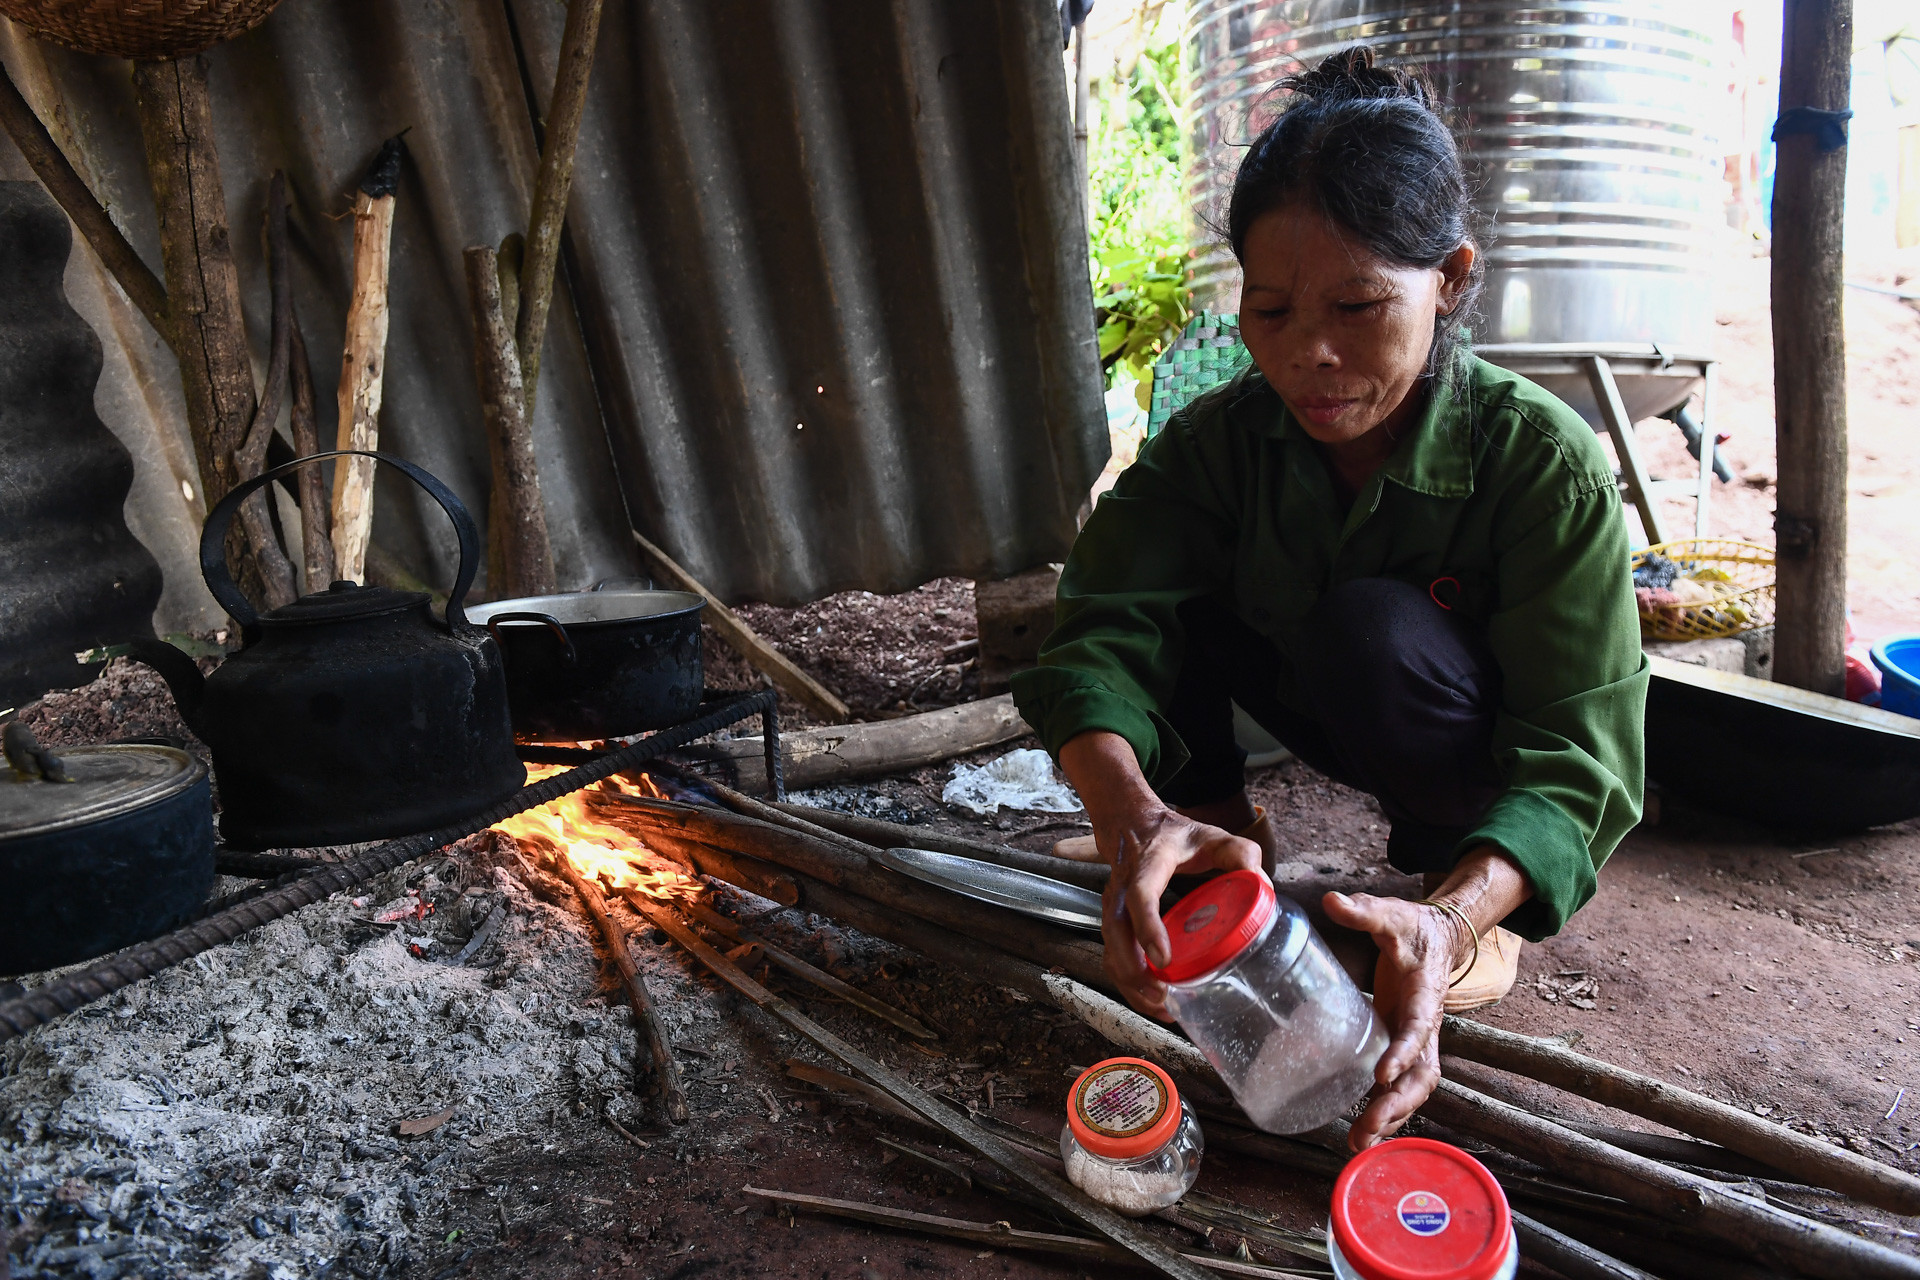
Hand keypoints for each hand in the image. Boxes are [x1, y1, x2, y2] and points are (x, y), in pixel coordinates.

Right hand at [1055, 732, 1260, 1018]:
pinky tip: (1153, 999)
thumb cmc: (1175, 836)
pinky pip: (1112, 957)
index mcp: (1148, 864)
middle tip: (1165, 998)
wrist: (1131, 824)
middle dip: (1134, 971)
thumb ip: (1239, 852)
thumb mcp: (1210, 835)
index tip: (1163, 960)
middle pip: (1116, 934)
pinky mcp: (1113, 923)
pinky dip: (1128, 983)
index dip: (1148, 928)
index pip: (1140, 895)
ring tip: (1163, 1008)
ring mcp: (1113, 906)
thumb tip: (1262, 885)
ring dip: (1130, 984)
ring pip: (1110, 951)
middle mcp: (1122, 888)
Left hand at [1321, 845, 1532, 1150]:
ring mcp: (1418, 1041)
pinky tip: (1362, 1132)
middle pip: (1421, 1074)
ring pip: (1414, 1088)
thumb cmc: (1414, 928)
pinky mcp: (1405, 1047)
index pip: (1418, 1028)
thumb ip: (1365, 910)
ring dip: (1390, 1117)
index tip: (1380, 1075)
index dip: (1403, 1053)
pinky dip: (1386, 1111)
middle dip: (1397, 1104)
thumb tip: (1333, 901)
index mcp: (1425, 995)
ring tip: (1358, 1143)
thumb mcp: (1391, 914)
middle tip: (1366, 1128)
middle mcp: (1427, 1026)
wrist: (1440, 937)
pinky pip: (1401, 1086)